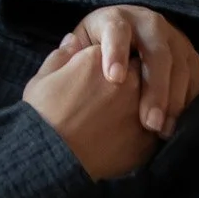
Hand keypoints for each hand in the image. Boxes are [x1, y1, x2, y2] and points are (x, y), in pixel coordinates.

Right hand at [22, 42, 158, 180]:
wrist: (52, 157)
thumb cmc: (42, 115)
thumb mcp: (41, 78)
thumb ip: (61, 56)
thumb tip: (72, 41)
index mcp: (99, 58)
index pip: (118, 45)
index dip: (114, 56)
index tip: (107, 68)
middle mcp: (126, 78)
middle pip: (142, 68)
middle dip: (135, 75)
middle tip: (118, 93)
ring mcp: (140, 108)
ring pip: (155, 98)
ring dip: (147, 102)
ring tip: (127, 116)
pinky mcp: (147, 137)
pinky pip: (156, 127)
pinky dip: (148, 129)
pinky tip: (131, 136)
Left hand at [59, 5, 198, 138]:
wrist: (125, 37)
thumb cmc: (96, 49)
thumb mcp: (81, 46)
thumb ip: (70, 54)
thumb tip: (67, 49)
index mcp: (117, 18)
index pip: (117, 31)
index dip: (116, 53)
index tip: (113, 79)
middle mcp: (149, 23)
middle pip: (156, 52)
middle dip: (154, 87)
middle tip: (148, 122)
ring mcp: (173, 37)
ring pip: (179, 66)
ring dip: (173, 100)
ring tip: (161, 130)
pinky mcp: (189, 54)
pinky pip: (195, 76)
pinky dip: (188, 100)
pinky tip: (177, 123)